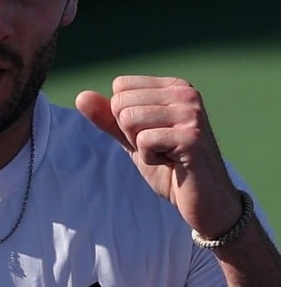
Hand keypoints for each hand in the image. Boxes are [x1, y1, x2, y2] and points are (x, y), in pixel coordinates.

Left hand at [75, 75, 241, 238]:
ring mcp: (191, 113)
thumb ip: (108, 118)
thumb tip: (81, 96)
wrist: (205, 200)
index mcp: (173, 86)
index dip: (124, 117)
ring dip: (141, 146)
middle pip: (121, 103)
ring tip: (167, 154)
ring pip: (129, 119)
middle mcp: (185, 93)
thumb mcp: (132, 139)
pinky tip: (174, 163)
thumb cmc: (169, 167)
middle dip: (131, 132)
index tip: (152, 133)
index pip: (120, 87)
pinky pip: (143, 141)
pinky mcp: (191, 136)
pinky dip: (151, 159)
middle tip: (161, 147)